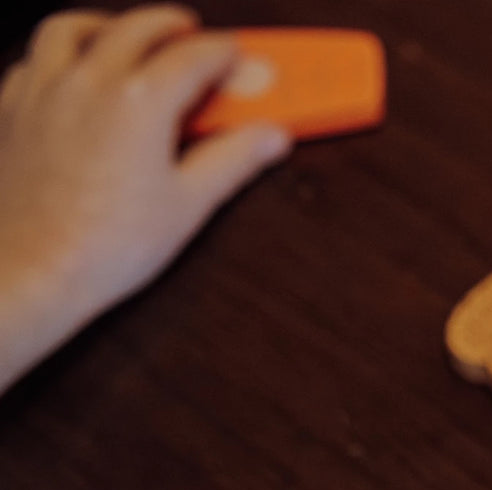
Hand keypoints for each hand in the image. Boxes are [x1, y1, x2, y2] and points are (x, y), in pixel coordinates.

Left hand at [0, 6, 290, 390]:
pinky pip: (32, 61)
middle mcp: (91, 79)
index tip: (236, 57)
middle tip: (192, 34)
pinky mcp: (12, 110)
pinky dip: (56, 56)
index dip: (223, 53)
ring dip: (106, 24)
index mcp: (141, 99)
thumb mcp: (188, 206)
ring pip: (72, 28)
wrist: (35, 270)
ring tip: (123, 37)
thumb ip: (233, 161)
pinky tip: (69, 74)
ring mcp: (45, 90)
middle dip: (171, 25)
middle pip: (137, 27)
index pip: (194, 56)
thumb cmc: (108, 247)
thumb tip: (272, 136)